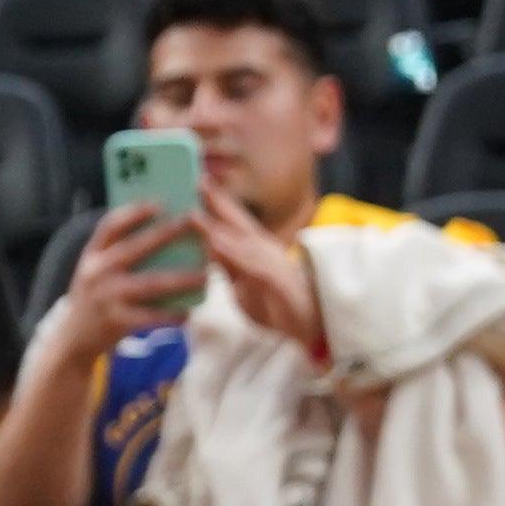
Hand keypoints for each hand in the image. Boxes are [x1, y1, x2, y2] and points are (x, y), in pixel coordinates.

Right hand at [54, 197, 200, 355]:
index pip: (110, 226)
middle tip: (194, 223)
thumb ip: (119, 252)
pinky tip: (190, 312)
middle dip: (166, 234)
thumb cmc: (97, 296)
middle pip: (135, 248)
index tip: (159, 202)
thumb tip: (164, 229)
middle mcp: (96, 272)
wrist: (74, 337)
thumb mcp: (97, 270)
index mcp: (92, 255)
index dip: (134, 213)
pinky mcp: (116, 321)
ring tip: (206, 274)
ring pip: (151, 283)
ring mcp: (106, 297)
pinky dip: (172, 314)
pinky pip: (151, 316)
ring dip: (182, 278)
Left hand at [194, 180, 324, 358]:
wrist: (310, 325)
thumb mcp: (244, 282)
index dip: (218, 202)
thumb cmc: (277, 303)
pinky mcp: (276, 282)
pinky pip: (252, 267)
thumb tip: (207, 246)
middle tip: (198, 180)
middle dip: (219, 202)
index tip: (199, 180)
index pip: (235, 222)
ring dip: (219, 227)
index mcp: (257, 250)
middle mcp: (265, 252)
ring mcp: (271, 265)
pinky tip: (215, 245)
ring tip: (194, 213)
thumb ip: (227, 264)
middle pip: (239, 223)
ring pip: (242, 242)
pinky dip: (233, 255)